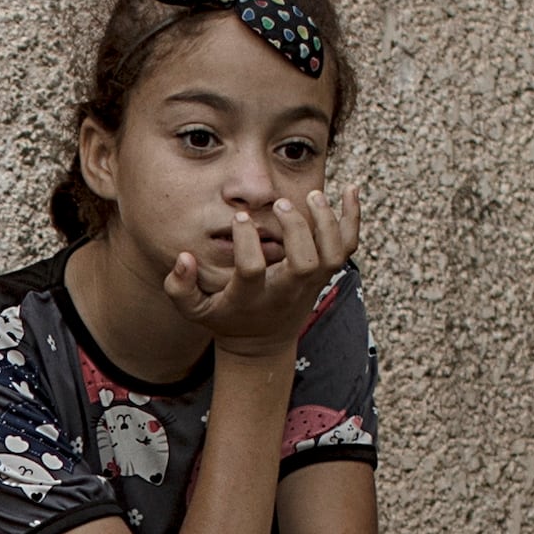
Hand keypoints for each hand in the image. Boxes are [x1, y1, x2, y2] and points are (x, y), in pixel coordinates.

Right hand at [169, 181, 360, 354]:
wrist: (262, 342)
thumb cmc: (225, 318)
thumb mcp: (195, 309)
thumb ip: (180, 287)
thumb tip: (184, 258)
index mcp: (252, 298)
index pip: (253, 270)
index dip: (246, 243)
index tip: (239, 219)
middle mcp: (286, 291)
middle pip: (304, 262)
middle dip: (296, 229)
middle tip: (279, 204)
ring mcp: (310, 283)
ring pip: (332, 254)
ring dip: (327, 222)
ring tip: (313, 195)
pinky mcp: (324, 274)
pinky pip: (348, 247)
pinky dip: (353, 219)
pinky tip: (350, 191)